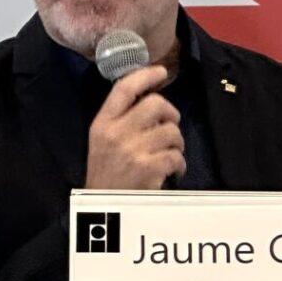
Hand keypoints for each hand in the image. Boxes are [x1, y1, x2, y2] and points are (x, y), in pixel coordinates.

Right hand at [84, 65, 185, 189]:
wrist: (103, 208)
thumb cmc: (105, 173)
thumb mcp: (102, 140)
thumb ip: (120, 120)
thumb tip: (153, 101)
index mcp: (102, 123)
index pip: (124, 88)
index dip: (145, 76)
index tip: (161, 72)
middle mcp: (116, 133)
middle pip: (156, 104)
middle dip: (170, 114)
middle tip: (170, 125)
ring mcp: (133, 150)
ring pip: (171, 131)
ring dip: (177, 142)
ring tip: (170, 153)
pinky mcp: (148, 168)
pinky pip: (176, 156)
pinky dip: (180, 164)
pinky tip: (173, 170)